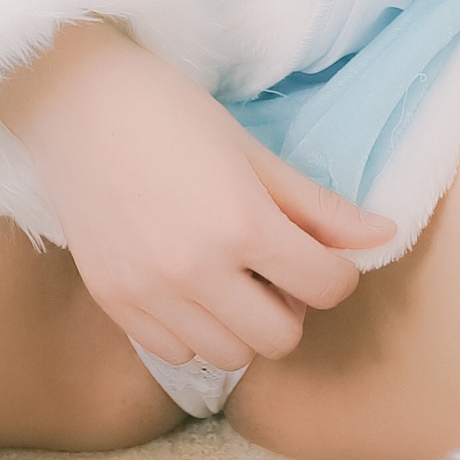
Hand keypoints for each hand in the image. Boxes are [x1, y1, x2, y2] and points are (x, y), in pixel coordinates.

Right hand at [0, 17, 394, 371]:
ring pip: (228, 356)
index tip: (320, 253)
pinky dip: (192, 332)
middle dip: (291, 308)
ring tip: (229, 279)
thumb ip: (319, 207)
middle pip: (280, 338)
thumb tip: (382, 236)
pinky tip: (188, 288)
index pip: (327, 288)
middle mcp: (195, 271)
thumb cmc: (170, 114)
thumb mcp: (254, 153)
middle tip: (273, 268)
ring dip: (242, 326)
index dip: (337, 273)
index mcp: (242, 224)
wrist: (76, 103)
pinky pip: (174, 354)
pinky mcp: (112, 302)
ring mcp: (149, 293)